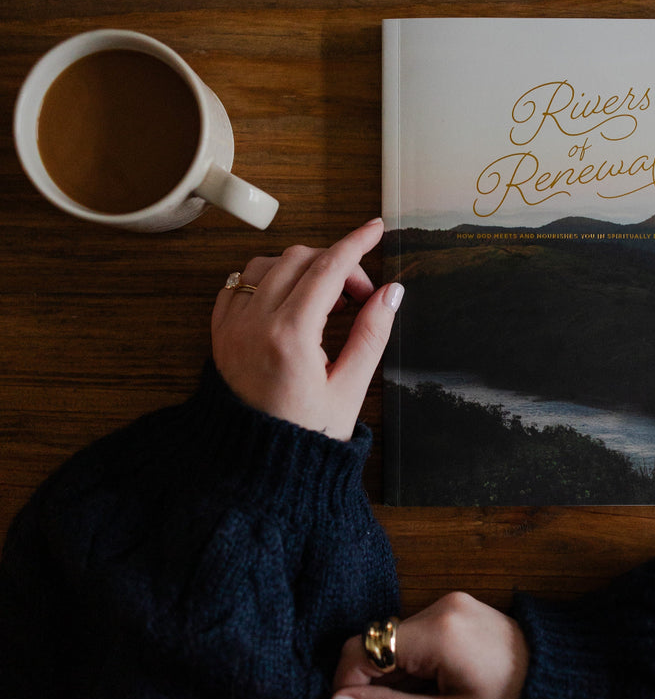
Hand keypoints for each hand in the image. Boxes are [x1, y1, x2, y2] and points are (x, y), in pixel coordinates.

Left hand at [211, 219, 403, 440]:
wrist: (255, 468)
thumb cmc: (305, 435)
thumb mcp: (350, 389)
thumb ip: (372, 334)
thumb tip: (391, 293)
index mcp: (291, 336)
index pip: (329, 268)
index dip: (356, 244)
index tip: (375, 229)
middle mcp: (255, 323)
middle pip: (300, 259)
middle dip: (336, 264)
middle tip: (360, 296)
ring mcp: (232, 326)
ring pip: (266, 264)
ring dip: (300, 267)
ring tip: (325, 298)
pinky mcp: (219, 334)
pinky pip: (239, 283)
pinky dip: (267, 279)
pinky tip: (289, 300)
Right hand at [329, 592, 528, 698]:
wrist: (564, 689)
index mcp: (437, 630)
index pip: (362, 649)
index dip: (348, 691)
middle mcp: (441, 606)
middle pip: (381, 656)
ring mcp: (452, 607)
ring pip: (401, 657)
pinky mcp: (460, 615)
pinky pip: (423, 649)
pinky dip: (421, 684)